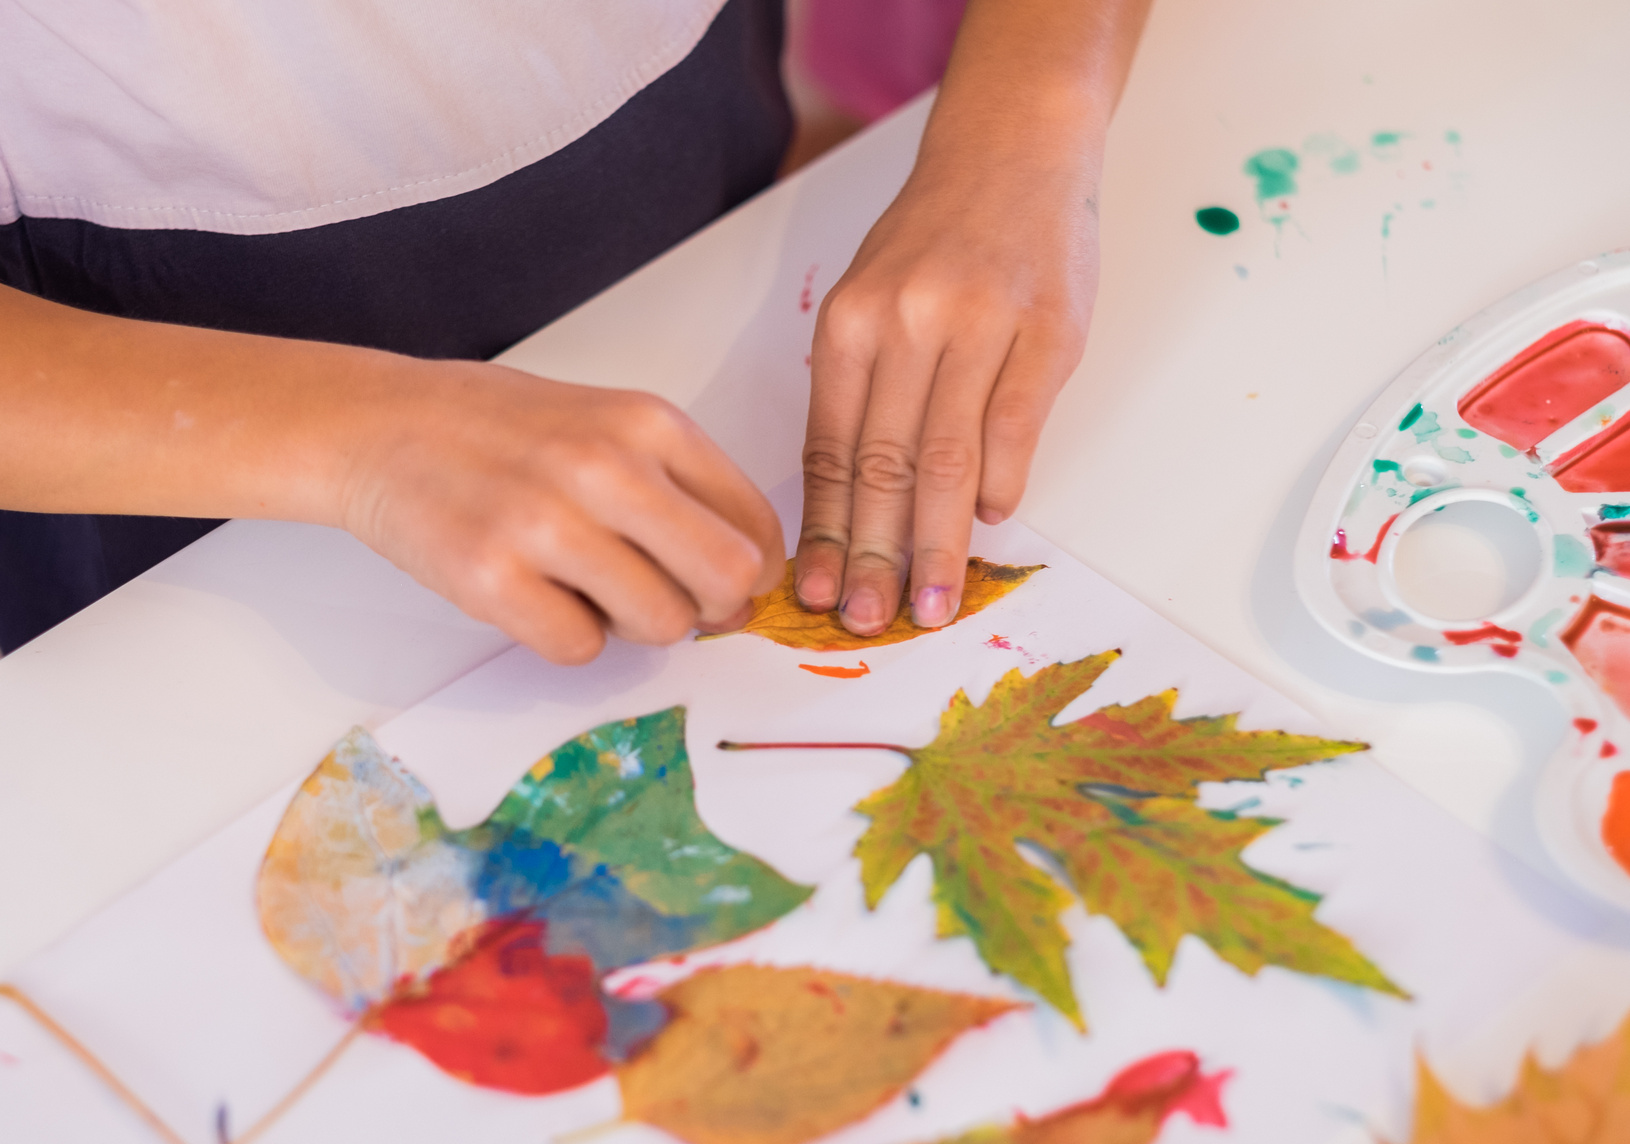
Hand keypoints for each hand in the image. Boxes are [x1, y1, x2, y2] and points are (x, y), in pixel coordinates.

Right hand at [341, 362, 783, 663]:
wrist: (380, 425)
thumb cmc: (505, 432)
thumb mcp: (610, 424)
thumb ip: (682, 489)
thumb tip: (749, 579)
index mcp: (649, 424)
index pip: (756, 524)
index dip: (753, 572)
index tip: (723, 583)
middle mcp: (606, 467)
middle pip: (727, 579)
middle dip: (711, 608)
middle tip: (669, 600)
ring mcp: (546, 523)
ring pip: (661, 623)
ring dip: (635, 625)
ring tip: (590, 589)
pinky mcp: (490, 579)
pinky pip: (580, 649)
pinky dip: (569, 637)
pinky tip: (538, 595)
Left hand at [795, 111, 1099, 635]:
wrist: (1013, 150)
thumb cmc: (937, 237)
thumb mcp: (872, 298)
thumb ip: (863, 390)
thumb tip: (858, 502)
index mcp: (849, 325)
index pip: (829, 449)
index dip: (824, 529)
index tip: (815, 591)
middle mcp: (903, 324)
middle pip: (881, 464)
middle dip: (871, 555)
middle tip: (866, 621)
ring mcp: (976, 326)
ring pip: (946, 458)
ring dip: (938, 542)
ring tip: (931, 604)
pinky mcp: (1044, 330)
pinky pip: (1015, 424)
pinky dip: (1003, 481)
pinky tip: (993, 522)